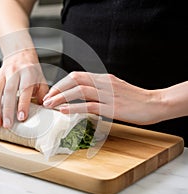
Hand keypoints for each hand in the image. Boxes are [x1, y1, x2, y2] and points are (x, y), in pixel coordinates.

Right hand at [0, 49, 48, 127]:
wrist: (20, 56)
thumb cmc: (31, 72)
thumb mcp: (41, 81)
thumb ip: (43, 95)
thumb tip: (45, 108)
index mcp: (28, 73)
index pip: (25, 89)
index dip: (23, 104)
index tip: (21, 117)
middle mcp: (13, 73)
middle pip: (8, 91)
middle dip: (7, 110)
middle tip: (6, 125)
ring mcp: (0, 74)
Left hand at [43, 72, 164, 124]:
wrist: (155, 104)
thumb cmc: (135, 99)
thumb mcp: (115, 89)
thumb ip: (100, 90)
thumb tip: (83, 96)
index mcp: (104, 78)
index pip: (77, 75)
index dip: (62, 83)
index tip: (53, 92)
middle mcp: (104, 83)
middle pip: (75, 80)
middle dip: (58, 89)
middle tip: (46, 99)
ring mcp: (108, 94)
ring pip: (79, 91)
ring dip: (62, 97)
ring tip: (50, 105)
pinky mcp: (112, 108)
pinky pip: (89, 106)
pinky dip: (74, 107)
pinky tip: (63, 111)